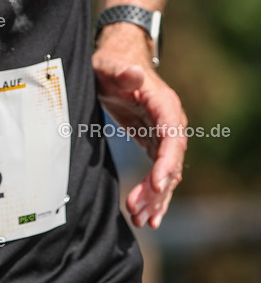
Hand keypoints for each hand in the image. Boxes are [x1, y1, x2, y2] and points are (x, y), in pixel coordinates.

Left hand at [93, 31, 186, 228]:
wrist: (115, 62)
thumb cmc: (112, 63)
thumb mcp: (111, 65)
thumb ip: (123, 73)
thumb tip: (135, 75)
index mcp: (164, 104)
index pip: (172, 137)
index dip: (166, 162)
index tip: (156, 183)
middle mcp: (170, 123)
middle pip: (171, 162)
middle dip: (157, 189)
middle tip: (140, 212)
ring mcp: (164, 135)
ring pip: (167, 174)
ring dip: (156, 198)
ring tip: (141, 220)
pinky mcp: (153, 144)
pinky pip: (158, 173)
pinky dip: (153, 194)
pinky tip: (145, 214)